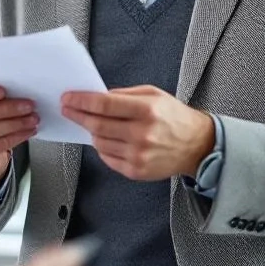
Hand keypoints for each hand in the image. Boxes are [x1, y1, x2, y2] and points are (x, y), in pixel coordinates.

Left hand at [61, 85, 214, 180]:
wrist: (196, 145)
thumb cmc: (174, 117)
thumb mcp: (153, 94)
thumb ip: (124, 94)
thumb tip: (97, 97)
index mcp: (146, 110)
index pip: (104, 104)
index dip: (82, 101)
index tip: (68, 98)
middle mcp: (142, 134)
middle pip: (97, 124)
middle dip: (77, 115)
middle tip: (68, 109)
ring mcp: (138, 155)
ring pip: (99, 142)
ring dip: (90, 132)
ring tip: (91, 123)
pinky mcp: (136, 171)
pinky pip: (107, 158)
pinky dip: (101, 147)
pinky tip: (105, 139)